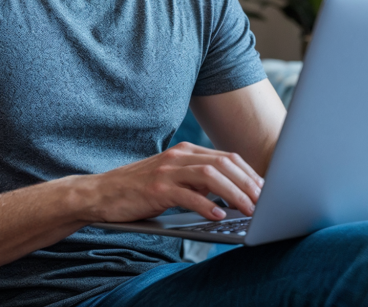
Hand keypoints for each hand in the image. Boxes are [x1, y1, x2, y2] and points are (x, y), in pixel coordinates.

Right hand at [78, 142, 265, 223]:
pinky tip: (219, 215)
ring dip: (234, 193)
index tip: (266, 189)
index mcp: (188, 152)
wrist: (101, 193)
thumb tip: (232, 193)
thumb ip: (200, 181)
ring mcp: (168, 170)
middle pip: (225, 164)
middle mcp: (180, 156)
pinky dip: (206, 205)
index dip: (250, 174)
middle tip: (264, 201)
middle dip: (249, 183)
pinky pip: (188, 195)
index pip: (228, 158)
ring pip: (211, 176)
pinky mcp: (156, 188)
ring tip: (248, 208)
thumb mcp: (175, 179)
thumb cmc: (142, 190)